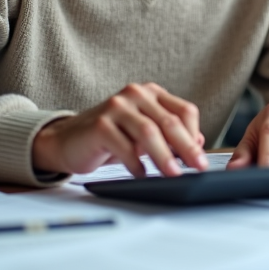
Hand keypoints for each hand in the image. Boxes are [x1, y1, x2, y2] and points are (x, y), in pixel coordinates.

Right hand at [31, 82, 206, 177]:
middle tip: (197, 167)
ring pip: (149, 132)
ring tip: (173, 175)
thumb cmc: (111, 138)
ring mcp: (116, 107)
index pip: (184, 111)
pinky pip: (125, 147)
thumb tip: (198, 143)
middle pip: (169, 122)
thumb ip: (169, 134)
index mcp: (151, 93)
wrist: (67, 140)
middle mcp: (135, 94)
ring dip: (164, 157)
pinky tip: (142, 176)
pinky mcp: (100, 124)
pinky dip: (136, 165)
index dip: (195, 135)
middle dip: (186, 147)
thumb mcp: (143, 134)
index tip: (201, 158)